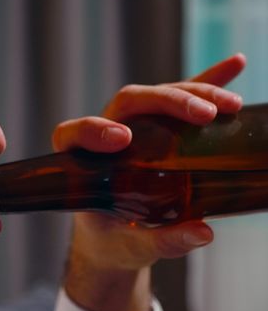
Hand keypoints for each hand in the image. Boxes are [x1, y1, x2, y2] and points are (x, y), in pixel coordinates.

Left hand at [53, 54, 245, 310]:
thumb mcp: (132, 246)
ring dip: (194, 93)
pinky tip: (235, 64)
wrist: (115, 236)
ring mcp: (134, 125)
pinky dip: (208, 81)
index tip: (122, 139)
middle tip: (203, 115)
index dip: (94, 130)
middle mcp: (106, 133)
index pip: (76, 133)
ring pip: (157, 95)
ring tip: (230, 105)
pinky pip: (182, 98)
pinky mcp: (161, 126)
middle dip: (166, 102)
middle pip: (128, 101)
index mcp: (82, 160)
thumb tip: (203, 232)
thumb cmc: (112, 238)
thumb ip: (161, 240)